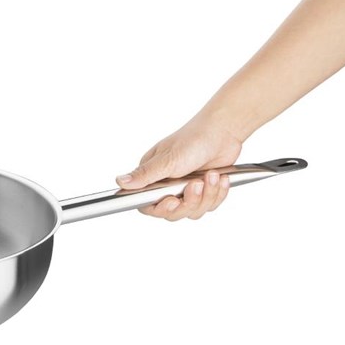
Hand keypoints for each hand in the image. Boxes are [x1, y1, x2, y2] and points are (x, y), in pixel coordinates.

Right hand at [116, 115, 242, 220]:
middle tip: (196, 184)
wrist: (224, 131)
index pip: (148, 204)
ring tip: (211, 175)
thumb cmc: (194, 139)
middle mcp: (167, 185)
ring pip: (193, 211)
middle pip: (173, 212)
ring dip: (207, 195)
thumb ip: (145, 174)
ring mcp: (186, 189)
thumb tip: (120, 181)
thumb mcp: (167, 160)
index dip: (161, 208)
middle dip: (189, 201)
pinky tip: (219, 177)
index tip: (173, 201)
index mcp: (153, 176)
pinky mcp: (204, 191)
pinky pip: (209, 205)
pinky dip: (218, 192)